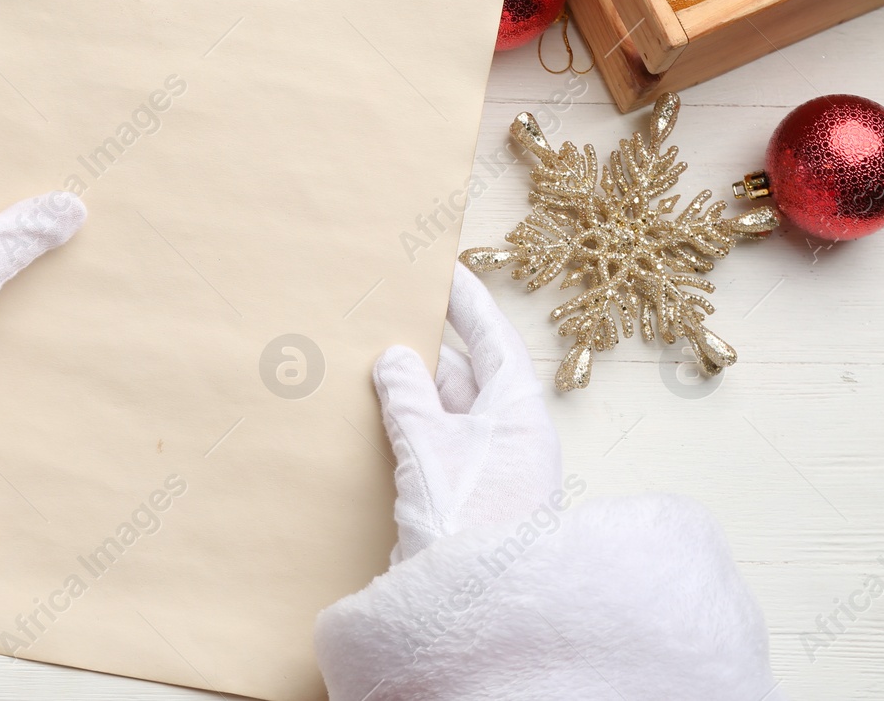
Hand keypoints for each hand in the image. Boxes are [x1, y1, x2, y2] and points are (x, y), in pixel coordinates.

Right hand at [372, 263, 560, 561]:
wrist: (474, 612)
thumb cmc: (467, 522)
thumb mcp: (429, 445)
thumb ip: (407, 396)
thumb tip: (394, 358)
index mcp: (518, 413)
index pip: (493, 340)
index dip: (467, 302)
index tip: (442, 270)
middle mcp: (509, 438)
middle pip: (466, 375)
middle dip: (425, 347)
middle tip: (386, 313)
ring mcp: (487, 471)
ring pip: (445, 412)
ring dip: (408, 390)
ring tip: (365, 359)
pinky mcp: (462, 500)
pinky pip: (432, 446)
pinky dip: (403, 427)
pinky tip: (368, 419)